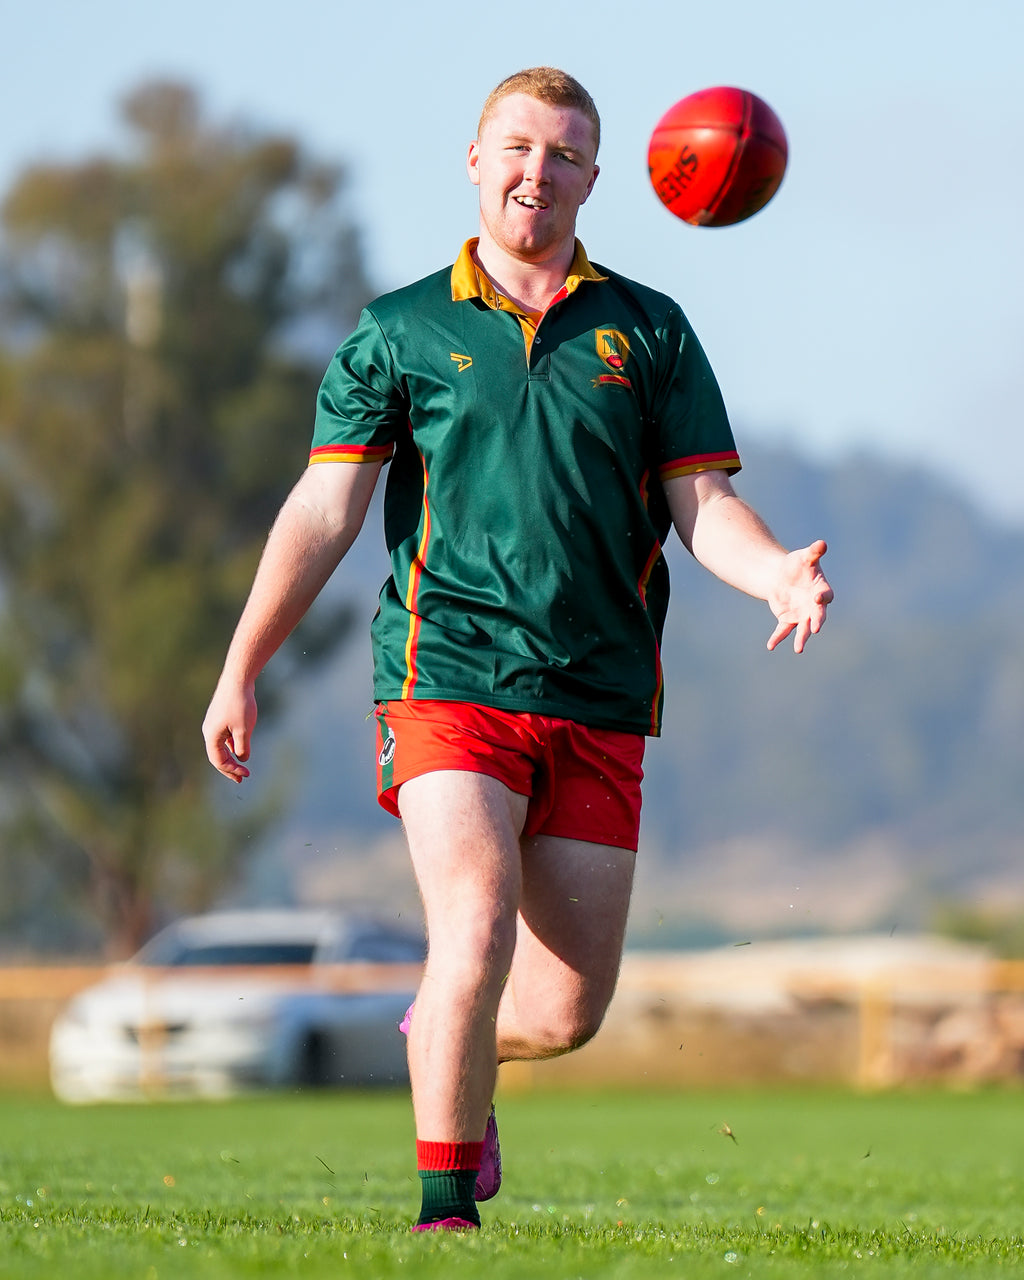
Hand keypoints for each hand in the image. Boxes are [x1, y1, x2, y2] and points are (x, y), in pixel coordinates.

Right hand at [202, 680, 256, 782]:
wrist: (237, 679)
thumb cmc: (240, 704)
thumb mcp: (244, 729)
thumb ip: (242, 747)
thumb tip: (241, 758)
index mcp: (211, 736)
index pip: (218, 761)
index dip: (231, 770)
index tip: (246, 774)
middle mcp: (209, 731)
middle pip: (217, 755)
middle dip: (229, 768)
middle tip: (241, 779)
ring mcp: (213, 723)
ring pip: (220, 746)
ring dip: (230, 757)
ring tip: (240, 766)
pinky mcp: (220, 717)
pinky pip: (224, 737)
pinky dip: (231, 745)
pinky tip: (239, 748)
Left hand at [766, 539, 832, 653]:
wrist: (780, 576)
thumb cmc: (796, 564)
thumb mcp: (804, 557)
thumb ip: (813, 552)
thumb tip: (822, 543)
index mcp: (821, 590)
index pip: (825, 595)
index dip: (822, 597)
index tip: (818, 599)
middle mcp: (814, 606)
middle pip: (817, 616)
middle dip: (816, 622)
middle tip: (814, 629)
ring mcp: (802, 615)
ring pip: (802, 629)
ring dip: (801, 639)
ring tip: (798, 649)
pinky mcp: (788, 620)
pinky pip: (783, 630)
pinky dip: (777, 638)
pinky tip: (770, 646)